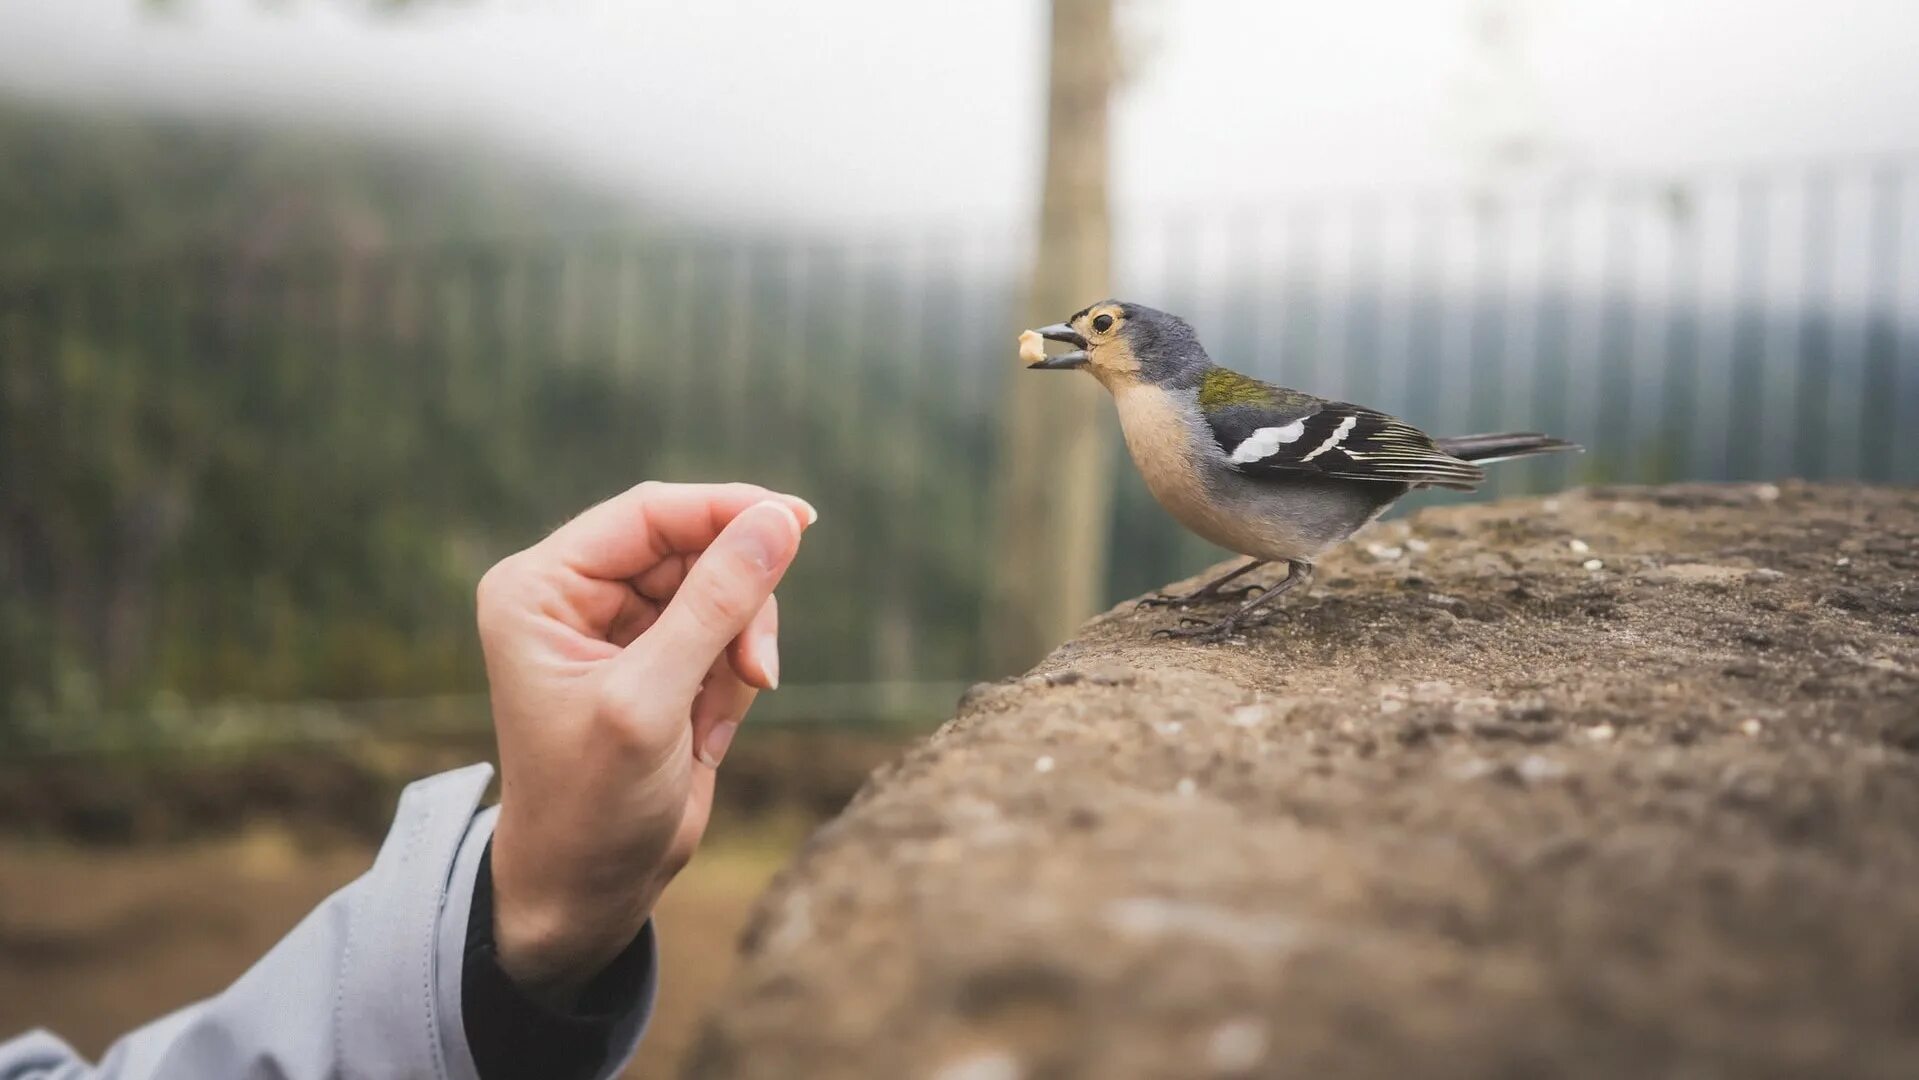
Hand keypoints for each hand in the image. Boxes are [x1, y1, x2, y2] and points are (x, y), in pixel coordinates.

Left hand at [474, 481, 814, 1003]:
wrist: (588, 890)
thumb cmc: (591, 804)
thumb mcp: (652, 700)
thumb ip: (716, 605)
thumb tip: (779, 521)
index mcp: (542, 586)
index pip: (649, 514)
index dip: (727, 511)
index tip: (799, 522)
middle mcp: (576, 594)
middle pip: (694, 547)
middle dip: (737, 605)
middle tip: (758, 669)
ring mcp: (620, 626)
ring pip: (722, 589)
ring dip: (739, 649)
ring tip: (718, 716)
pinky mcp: (660, 660)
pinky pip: (728, 634)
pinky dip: (735, 679)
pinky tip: (706, 733)